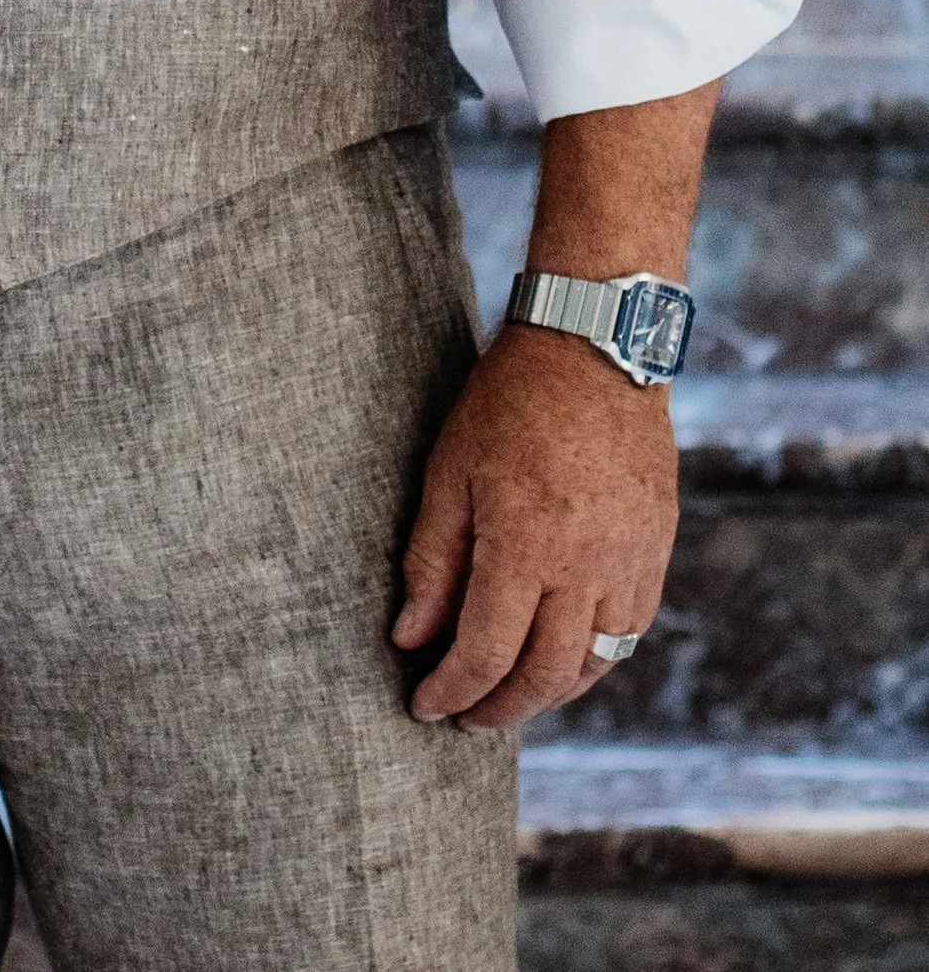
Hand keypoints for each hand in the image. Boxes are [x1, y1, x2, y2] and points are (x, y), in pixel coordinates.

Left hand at [391, 324, 675, 726]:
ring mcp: (629, 563)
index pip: (485, 652)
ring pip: (592, 664)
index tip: (424, 706)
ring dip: (548, 694)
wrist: (595, 349)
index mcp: (526, 545)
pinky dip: (593, 660)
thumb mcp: (450, 471)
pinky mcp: (656, 552)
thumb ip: (432, 561)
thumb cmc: (509, 402)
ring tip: (509, 696)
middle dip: (498, 709)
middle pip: (543, 675)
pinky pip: (629, 632)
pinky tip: (563, 657)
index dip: (451, 691)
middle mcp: (585, 567)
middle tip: (465, 718)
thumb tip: (411, 638)